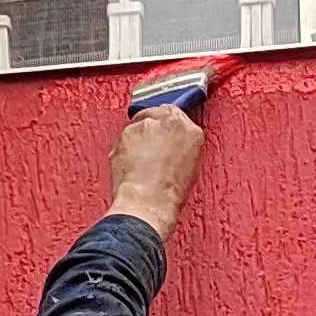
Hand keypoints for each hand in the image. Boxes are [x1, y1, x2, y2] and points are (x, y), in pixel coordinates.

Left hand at [109, 92, 208, 243]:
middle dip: (153, 127)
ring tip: (141, 160)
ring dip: (139, 136)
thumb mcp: (190, 167)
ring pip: (139, 122)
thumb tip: (172, 144)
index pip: (178, 114)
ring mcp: (145, 125)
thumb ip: (182, 145)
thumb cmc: (169, 193)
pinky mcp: (126, 132)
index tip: (164, 133)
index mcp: (191, 130)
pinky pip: (124, 134)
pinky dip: (125, 145)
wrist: (148, 202)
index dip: (168, 125)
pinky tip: (131, 163)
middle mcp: (168, 121)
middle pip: (157, 114)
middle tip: (151, 147)